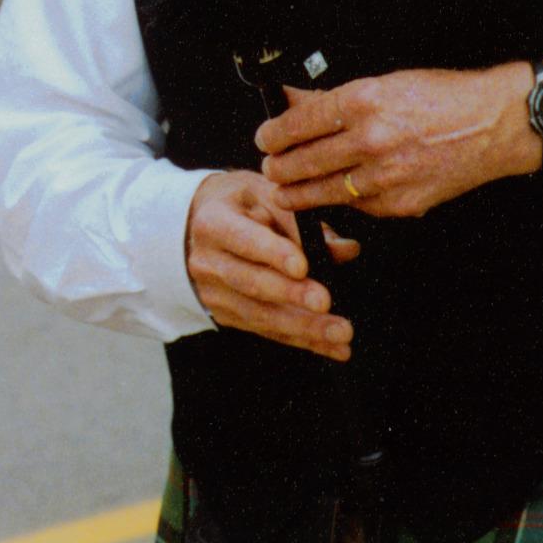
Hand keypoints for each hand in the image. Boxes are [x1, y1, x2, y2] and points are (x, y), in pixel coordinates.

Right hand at [184, 170, 357, 358]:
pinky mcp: (228, 316)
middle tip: (326, 302)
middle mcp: (208, 263)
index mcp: (213, 223)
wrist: (196, 227)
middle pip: (252, 283)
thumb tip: (347, 249)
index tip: (303, 266)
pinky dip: (303, 340)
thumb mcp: (265, 194)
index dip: (273, 253)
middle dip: (291, 295)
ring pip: (261, 315)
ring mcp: (215, 295)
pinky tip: (334, 349)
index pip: (244, 239)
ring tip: (341, 334)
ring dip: (304, 327)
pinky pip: (268, 331)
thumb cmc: (241, 203)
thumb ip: (303, 220)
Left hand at [258, 62, 540, 219]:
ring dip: (297, 193)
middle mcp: (372, 139)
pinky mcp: (400, 203)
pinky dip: (342, 201)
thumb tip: (292, 101)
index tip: (265, 138)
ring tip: (286, 189)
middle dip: (279, 167)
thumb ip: (334, 98)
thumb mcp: (385, 84)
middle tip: (270, 167)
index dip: (274, 134)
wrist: (494, 125)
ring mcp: (386, 176)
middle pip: (303, 162)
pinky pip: (357, 206)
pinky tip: (334, 195)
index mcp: (365, 101)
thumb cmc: (444, 98)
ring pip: (322, 192)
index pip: (299, 123)